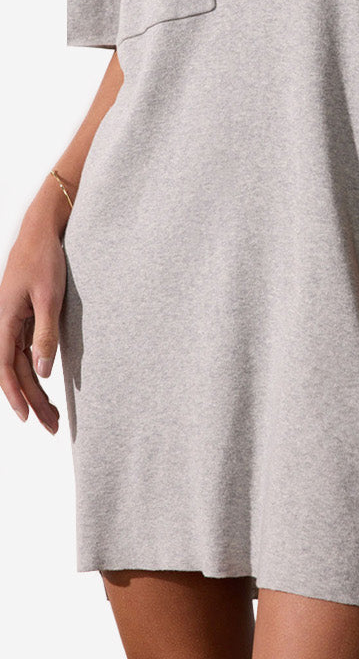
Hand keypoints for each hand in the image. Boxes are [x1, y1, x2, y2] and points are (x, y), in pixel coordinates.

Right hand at [0, 227, 64, 433]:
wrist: (40, 232)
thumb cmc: (44, 260)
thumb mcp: (49, 297)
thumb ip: (46, 333)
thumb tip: (42, 371)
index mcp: (3, 320)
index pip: (5, 367)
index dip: (14, 394)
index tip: (26, 417)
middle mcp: (3, 324)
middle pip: (14, 372)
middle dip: (31, 401)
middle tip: (52, 426)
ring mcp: (12, 322)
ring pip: (19, 364)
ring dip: (34, 390)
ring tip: (53, 415)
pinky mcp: (22, 318)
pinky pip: (24, 351)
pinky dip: (35, 370)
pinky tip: (45, 385)